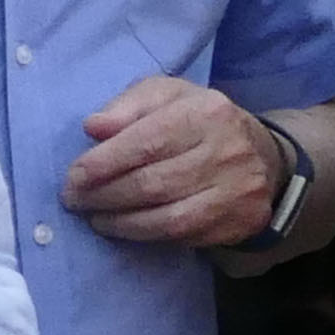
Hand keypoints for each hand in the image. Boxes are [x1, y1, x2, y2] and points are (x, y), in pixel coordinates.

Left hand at [63, 76, 286, 249]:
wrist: (261, 154)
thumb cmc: (196, 120)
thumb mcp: (163, 96)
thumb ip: (127, 106)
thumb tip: (93, 127)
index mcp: (206, 112)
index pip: (146, 141)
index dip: (104, 163)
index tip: (73, 177)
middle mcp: (228, 151)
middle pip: (153, 184)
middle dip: (105, 196)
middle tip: (74, 201)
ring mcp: (239, 190)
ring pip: (168, 218)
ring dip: (121, 223)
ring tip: (95, 218)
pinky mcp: (243, 221)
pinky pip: (185, 237)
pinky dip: (148, 236)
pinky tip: (126, 229)